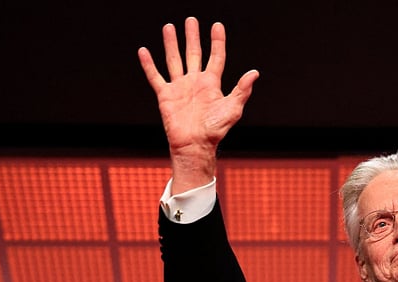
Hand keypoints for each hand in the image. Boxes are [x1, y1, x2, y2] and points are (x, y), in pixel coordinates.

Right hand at [138, 17, 258, 192]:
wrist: (195, 145)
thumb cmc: (215, 130)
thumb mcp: (233, 109)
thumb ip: (242, 90)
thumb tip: (254, 73)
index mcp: (211, 84)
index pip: (216, 57)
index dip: (217, 41)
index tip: (217, 25)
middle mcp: (195, 82)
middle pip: (194, 54)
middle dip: (192, 37)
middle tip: (190, 20)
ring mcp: (180, 88)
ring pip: (174, 60)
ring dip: (171, 44)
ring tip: (169, 27)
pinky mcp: (165, 96)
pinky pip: (155, 77)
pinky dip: (149, 65)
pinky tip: (144, 51)